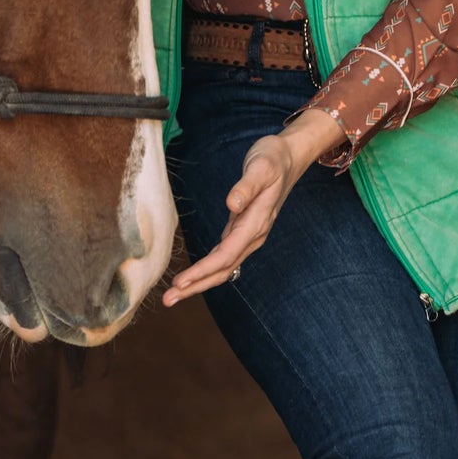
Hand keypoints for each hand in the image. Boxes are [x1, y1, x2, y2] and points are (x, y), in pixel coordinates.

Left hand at [163, 107, 346, 305]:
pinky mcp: (241, 233)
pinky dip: (205, 271)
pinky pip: (222, 259)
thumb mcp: (261, 167)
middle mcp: (253, 236)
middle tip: (169, 300)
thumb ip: (247, 186)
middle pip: (222, 270)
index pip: (225, 255)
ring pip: (222, 268)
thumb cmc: (273, 159)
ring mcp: (247, 237)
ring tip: (174, 294)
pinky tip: (191, 279)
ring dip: (198, 283)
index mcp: (256, 224)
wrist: (288, 158)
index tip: (180, 282)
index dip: (202, 271)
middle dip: (195, 287)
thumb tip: (231, 204)